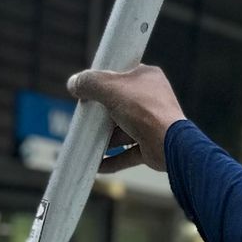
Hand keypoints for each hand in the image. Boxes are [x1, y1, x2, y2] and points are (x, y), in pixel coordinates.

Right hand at [67, 64, 184, 172]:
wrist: (169, 143)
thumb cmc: (144, 110)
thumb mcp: (111, 89)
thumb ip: (90, 83)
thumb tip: (73, 83)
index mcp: (147, 78)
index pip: (122, 75)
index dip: (105, 82)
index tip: (89, 90)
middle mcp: (152, 100)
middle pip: (120, 105)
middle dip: (101, 114)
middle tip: (84, 118)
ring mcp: (152, 125)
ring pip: (123, 131)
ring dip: (105, 139)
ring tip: (86, 143)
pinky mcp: (150, 148)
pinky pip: (127, 154)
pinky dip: (112, 160)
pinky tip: (96, 166)